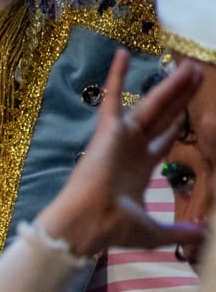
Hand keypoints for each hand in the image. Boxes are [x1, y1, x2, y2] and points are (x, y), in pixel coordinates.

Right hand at [37, 50, 207, 259]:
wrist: (88, 224)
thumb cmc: (113, 228)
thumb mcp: (155, 231)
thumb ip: (179, 232)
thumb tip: (204, 239)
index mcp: (140, 168)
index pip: (165, 139)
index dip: (179, 123)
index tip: (192, 109)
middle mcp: (131, 149)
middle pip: (163, 116)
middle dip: (181, 97)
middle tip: (197, 74)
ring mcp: (120, 137)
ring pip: (151, 104)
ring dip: (169, 85)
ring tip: (190, 65)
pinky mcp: (109, 130)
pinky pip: (112, 98)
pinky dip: (116, 76)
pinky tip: (122, 52)